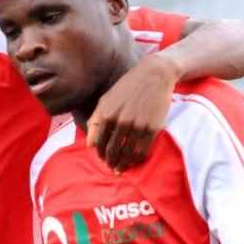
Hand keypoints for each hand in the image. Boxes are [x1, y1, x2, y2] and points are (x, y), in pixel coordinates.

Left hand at [86, 53, 176, 173]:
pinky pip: (142, 151)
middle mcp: (120, 121)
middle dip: (111, 162)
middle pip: (112, 151)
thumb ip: (95, 120)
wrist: (154, 75)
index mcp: (106, 114)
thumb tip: (89, 144)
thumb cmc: (127, 87)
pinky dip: (138, 159)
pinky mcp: (151, 128)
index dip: (100, 154)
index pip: (99, 143)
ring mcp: (136, 126)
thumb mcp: (106, 99)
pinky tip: (136, 160)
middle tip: (112, 168)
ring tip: (122, 169)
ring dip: (123, 165)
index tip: (103, 159)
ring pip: (127, 154)